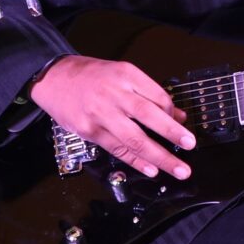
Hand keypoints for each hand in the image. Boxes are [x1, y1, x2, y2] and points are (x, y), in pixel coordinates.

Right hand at [30, 54, 194, 180]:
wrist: (53, 78)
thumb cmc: (89, 76)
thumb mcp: (121, 74)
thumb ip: (149, 94)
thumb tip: (177, 115)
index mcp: (126, 75)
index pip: (158, 97)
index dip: (173, 115)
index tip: (184, 128)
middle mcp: (114, 94)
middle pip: (149, 116)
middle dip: (172, 134)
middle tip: (190, 145)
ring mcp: (100, 114)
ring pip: (134, 139)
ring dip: (159, 156)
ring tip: (178, 169)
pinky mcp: (89, 131)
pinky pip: (117, 149)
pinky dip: (136, 161)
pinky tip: (151, 169)